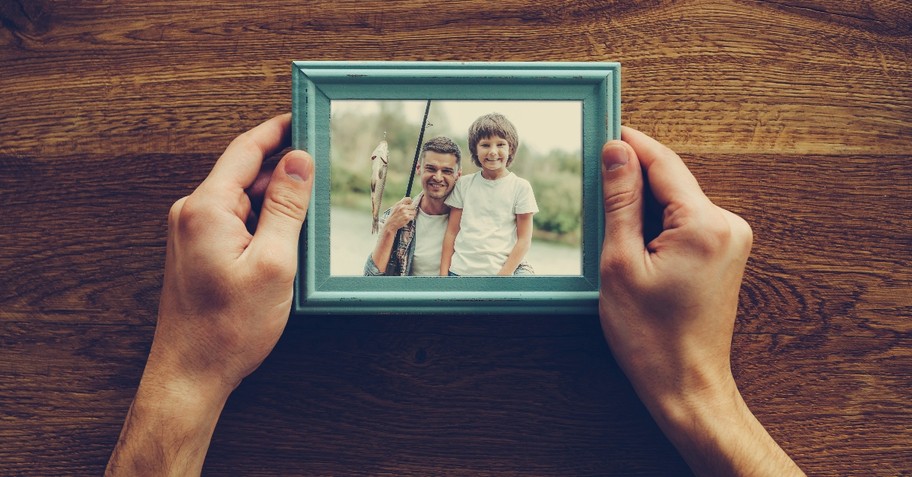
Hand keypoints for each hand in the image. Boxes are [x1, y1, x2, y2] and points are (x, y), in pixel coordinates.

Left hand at [107, 113, 313, 475]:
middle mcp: (193, 213)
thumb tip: (298, 161)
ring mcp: (193, 233)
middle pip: (246, 174)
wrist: (191, 373)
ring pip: (243, 200)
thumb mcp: (274, 262)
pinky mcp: (198, 251)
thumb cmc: (228, 327)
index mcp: (207, 208)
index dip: (278, 130)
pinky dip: (263, 224)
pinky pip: (236, 222)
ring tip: (308, 224)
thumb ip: (288, 207)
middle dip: (285, 173)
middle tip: (323, 177)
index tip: (303, 117)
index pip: (246, 150)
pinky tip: (285, 244)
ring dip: (276, 205)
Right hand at [382, 197, 416, 232]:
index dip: (411, 202)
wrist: (390, 224)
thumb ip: (401, 204)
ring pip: (414, 212)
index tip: (410, 204)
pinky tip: (406, 219)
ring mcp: (405, 212)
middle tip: (408, 212)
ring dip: (411, 214)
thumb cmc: (393, 216)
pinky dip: (411, 218)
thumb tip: (410, 200)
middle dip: (411, 209)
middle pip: (413, 206)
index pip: (408, 199)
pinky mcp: (407, 217)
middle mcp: (402, 207)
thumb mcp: (395, 207)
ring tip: (407, 216)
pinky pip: (413, 216)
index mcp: (399, 204)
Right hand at [598, 126, 802, 475]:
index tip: (602, 133)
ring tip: (614, 241)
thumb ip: (620, 201)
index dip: (629, 144)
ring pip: (676, 202)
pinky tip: (635, 251)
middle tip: (595, 198)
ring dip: (643, 209)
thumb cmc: (651, 337)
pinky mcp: (725, 253)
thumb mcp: (620, 262)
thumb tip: (617, 152)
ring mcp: (731, 239)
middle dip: (632, 183)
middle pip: (671, 181)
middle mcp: (727, 225)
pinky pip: (686, 222)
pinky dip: (657, 227)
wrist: (686, 385)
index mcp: (704, 224)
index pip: (662, 163)